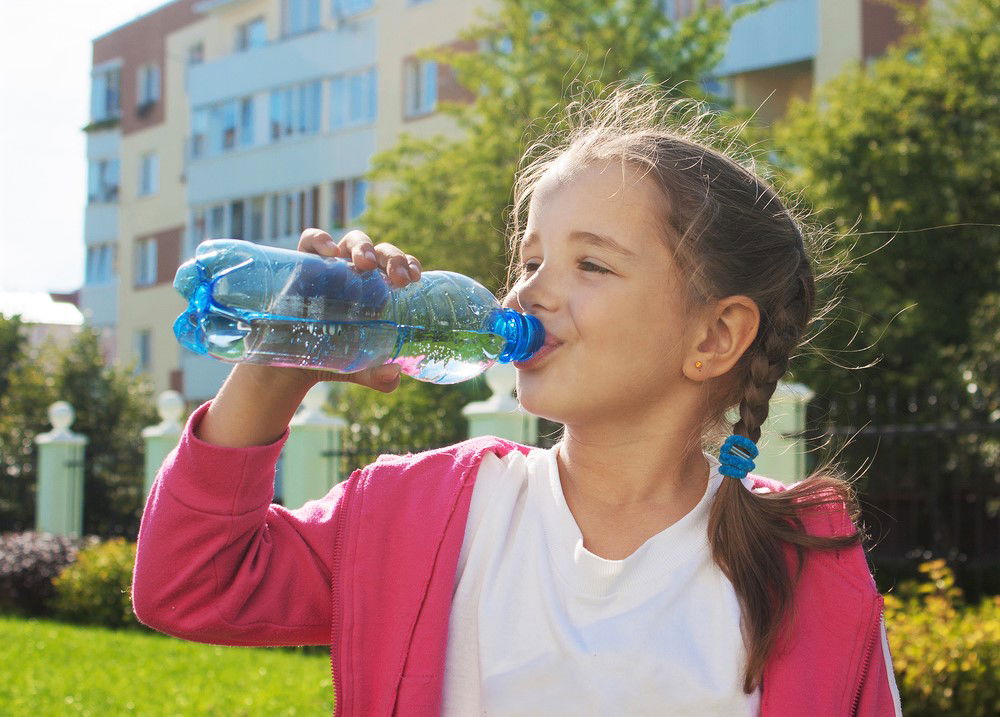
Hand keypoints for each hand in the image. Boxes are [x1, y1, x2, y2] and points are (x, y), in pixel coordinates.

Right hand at [291, 227, 423, 392]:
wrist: (290, 365)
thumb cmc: (332, 358)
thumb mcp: (359, 369)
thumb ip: (378, 376)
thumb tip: (393, 375)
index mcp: (378, 290)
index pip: (398, 267)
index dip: (408, 264)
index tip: (415, 278)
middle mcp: (357, 274)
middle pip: (379, 251)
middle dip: (392, 257)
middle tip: (398, 278)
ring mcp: (330, 266)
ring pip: (352, 241)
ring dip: (363, 246)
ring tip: (365, 263)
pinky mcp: (302, 265)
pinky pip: (310, 241)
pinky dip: (320, 239)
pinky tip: (330, 251)